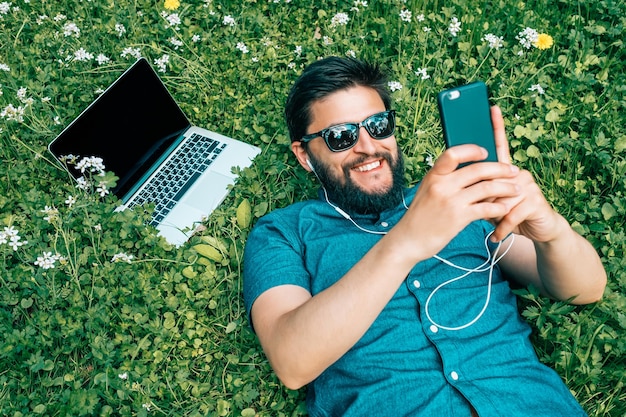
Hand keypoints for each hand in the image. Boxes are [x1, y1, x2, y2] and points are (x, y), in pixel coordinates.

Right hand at [394, 141, 520, 262]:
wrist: (408, 240)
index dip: (472, 150)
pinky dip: (498, 208)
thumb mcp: (427, 191)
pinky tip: (504, 208)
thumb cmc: (420, 216)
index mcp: (434, 175)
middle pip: (478, 169)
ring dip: (505, 188)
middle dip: (500, 169)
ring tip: (516, 189)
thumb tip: (470, 171)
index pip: (454, 153)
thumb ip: (444, 180)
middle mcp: (442, 185)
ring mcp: (450, 201)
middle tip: (514, 171)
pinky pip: (485, 208)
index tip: (486, 152)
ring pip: (486, 188)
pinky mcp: (458, 218)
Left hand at [488, 105, 561, 241]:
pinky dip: (502, 228)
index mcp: (505, 170)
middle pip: (492, 179)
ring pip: (500, 199)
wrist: (537, 232)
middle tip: (480, 211)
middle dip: (483, 198)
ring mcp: (528, 186)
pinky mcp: (535, 202)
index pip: (500, 145)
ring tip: (493, 227)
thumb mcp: (489, 202)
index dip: (496, 126)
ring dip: (493, 217)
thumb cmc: (507, 215)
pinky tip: (497, 235)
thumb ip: (478, 190)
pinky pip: (510, 214)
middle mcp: (518, 173)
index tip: (490, 108)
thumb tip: (459, 183)